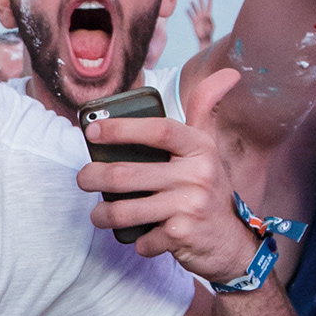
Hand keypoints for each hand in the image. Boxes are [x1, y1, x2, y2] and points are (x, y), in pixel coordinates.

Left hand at [77, 69, 256, 281]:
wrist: (231, 242)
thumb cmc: (210, 189)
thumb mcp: (209, 148)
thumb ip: (205, 109)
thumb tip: (227, 73)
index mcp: (200, 148)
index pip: (159, 130)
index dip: (121, 128)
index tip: (92, 130)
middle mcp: (198, 174)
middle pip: (128, 174)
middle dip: (94, 177)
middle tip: (83, 179)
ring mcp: (190, 206)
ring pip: (126, 210)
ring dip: (103, 215)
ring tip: (98, 214)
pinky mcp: (182, 235)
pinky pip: (142, 239)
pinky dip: (136, 241)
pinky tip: (140, 237)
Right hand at [186, 0, 213, 49]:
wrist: (204, 39)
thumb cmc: (209, 33)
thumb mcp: (212, 27)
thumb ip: (211, 22)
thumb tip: (208, 16)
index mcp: (208, 15)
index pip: (209, 6)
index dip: (210, 0)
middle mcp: (203, 15)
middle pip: (201, 5)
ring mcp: (198, 18)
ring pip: (195, 9)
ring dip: (193, 5)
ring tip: (191, 0)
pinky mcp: (193, 21)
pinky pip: (190, 15)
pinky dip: (188, 12)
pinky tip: (186, 9)